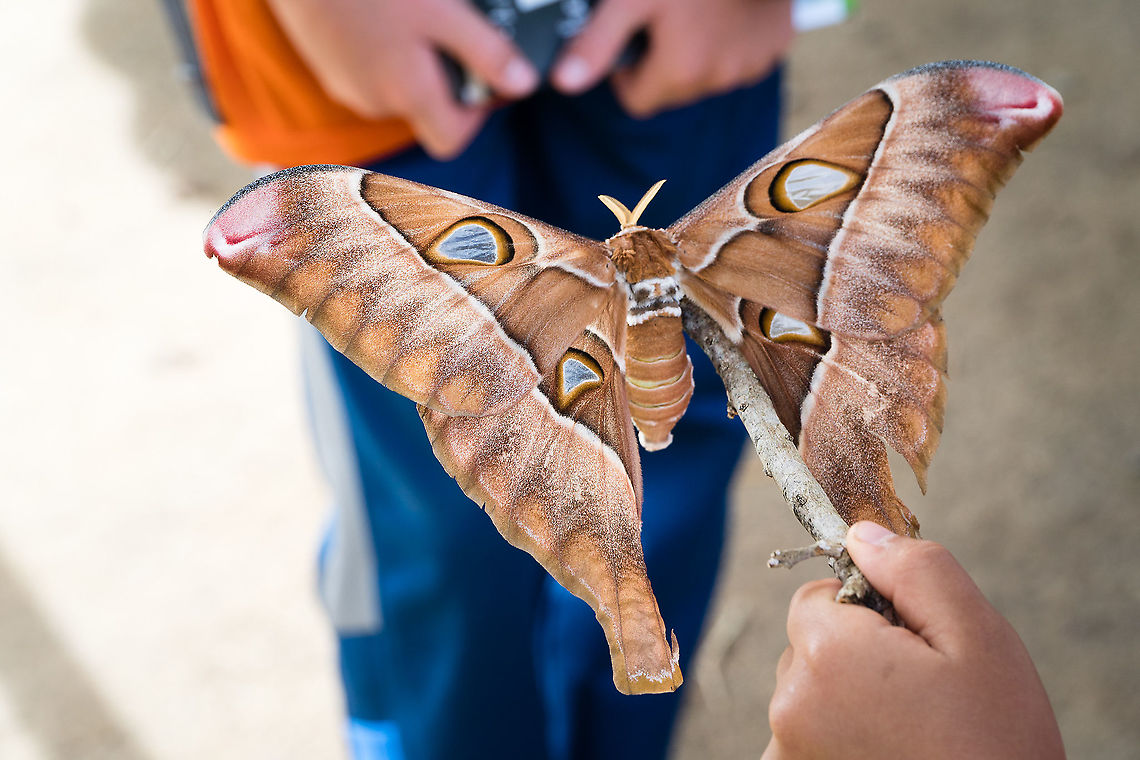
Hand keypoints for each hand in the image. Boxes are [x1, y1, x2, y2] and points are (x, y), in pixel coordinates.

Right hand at [266, 0, 538, 158]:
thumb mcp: (443, 13)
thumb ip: (486, 53)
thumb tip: (525, 85)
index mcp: (407, 95)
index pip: (450, 141)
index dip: (473, 117)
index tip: (482, 79)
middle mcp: (374, 102)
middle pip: (424, 112)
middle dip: (444, 80)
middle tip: (453, 32)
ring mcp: (345, 85)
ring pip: (394, 88)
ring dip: (412, 62)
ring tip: (417, 17)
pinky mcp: (325, 63)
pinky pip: (366, 70)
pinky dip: (382, 50)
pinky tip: (382, 13)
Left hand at [551, 0, 792, 116]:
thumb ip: (597, 43)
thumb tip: (563, 83)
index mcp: (680, 72)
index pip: (636, 101)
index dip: (628, 73)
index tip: (633, 38)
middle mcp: (717, 78)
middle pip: (672, 89)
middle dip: (664, 61)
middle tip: (664, 17)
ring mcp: (751, 64)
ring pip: (708, 73)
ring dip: (699, 51)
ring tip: (696, 9)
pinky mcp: (774, 45)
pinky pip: (743, 55)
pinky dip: (733, 38)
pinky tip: (726, 8)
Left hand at [765, 522, 1063, 759]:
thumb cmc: (996, 743)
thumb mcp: (979, 638)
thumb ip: (914, 571)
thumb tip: (860, 535)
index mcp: (827, 654)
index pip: (815, 596)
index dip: (865, 611)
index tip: (908, 644)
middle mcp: (790, 704)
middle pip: (808, 646)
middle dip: (855, 656)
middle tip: (918, 694)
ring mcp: (788, 751)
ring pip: (808, 693)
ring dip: (846, 701)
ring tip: (908, 731)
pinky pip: (804, 736)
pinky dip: (837, 740)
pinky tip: (886, 753)